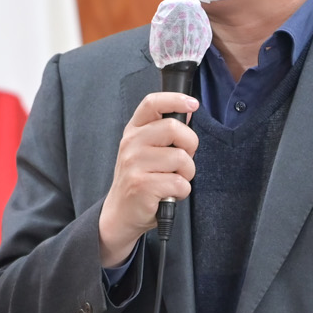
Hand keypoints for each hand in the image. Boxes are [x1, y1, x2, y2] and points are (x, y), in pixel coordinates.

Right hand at [99, 92, 199, 266]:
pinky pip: (179, 183)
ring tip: (173, 180)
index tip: (192, 104)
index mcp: (134, 131)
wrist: (120, 213)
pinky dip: (182, 192)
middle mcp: (131, 144)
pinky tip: (169, 194)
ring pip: (181, 158)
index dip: (175, 99)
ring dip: (187, 174)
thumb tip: (188, 110)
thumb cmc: (140, 180)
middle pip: (174, 128)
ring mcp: (134, 164)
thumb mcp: (146, 150)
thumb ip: (164, 131)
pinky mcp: (142, 185)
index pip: (152, 104)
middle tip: (182, 161)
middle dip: (190, 146)